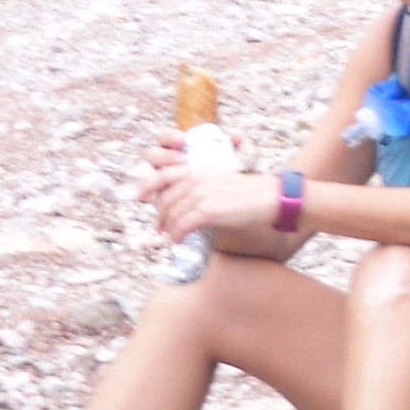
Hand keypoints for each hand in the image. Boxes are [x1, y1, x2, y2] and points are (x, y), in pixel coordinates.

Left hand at [151, 163, 275, 244]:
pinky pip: (182, 225)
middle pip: (165, 199)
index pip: (162, 175)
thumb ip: (198, 187)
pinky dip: (177, 235)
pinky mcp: (207, 211)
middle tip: (160, 228)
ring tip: (171, 236)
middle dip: (160, 215)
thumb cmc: (247, 194)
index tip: (140, 198)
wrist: (270, 198)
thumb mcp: (218, 182)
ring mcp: (201, 194)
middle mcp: (196, 179)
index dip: (147, 187)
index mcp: (197, 169)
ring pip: (172, 214)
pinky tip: (179, 240)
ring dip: (168, 228)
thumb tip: (183, 204)